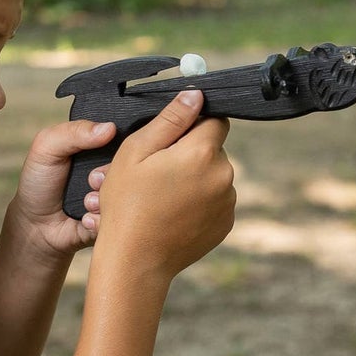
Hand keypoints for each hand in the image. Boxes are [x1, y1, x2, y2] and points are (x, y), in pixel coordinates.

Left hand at [6, 118, 118, 260]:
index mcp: (103, 147)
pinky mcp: (118, 219)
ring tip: (87, 202)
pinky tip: (86, 217)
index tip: (108, 150)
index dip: (123, 143)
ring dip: (106, 197)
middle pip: (135, 165)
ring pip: (131, 192)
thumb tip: (109, 128)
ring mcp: (119, 195)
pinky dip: (103, 217)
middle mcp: (115, 169)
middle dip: (111, 172)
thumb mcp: (46, 148)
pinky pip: (124, 217)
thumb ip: (73, 132)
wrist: (35, 225)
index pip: (128, 138)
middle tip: (92, 180)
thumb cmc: (39, 182)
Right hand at [95, 89, 235, 279]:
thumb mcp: (137, 152)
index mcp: (203, 152)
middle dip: (190, 153)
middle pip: (213, 148)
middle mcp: (224, 174)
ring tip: (162, 196)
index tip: (170, 140)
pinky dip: (199, 202)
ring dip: (195, 178)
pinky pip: (215, 200)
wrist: (135, 260)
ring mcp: (227, 201)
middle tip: (156, 172)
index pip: (214, 119)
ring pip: (214, 175)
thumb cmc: (128, 204)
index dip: (192, 124)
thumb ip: (170, 120)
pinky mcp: (226, 223)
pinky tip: (173, 213)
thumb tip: (195, 94)